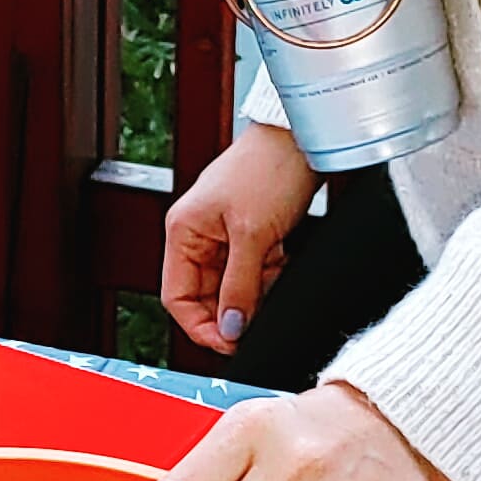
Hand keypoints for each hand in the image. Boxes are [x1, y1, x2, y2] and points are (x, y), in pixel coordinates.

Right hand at [162, 124, 321, 351]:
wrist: (303, 137)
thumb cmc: (269, 169)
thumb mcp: (253, 236)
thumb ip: (240, 287)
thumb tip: (231, 329)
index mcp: (183, 233)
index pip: (177, 297)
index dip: (200, 326)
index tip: (229, 344)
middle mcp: (197, 236)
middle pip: (204, 295)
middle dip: (231, 311)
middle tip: (257, 326)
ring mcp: (223, 235)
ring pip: (231, 286)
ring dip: (253, 293)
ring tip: (273, 282)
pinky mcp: (249, 233)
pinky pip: (252, 271)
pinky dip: (267, 277)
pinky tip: (281, 266)